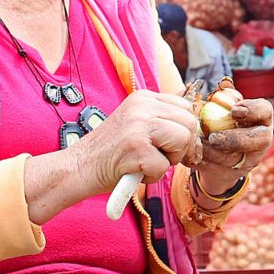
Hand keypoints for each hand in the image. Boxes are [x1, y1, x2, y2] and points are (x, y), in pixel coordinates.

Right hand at [69, 90, 202, 196]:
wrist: (78, 167)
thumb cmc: (111, 153)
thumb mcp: (136, 125)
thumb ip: (161, 121)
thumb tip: (195, 127)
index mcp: (143, 98)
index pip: (185, 108)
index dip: (184, 131)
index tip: (172, 146)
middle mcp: (142, 106)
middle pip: (189, 124)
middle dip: (180, 147)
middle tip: (159, 157)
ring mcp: (138, 124)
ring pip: (182, 141)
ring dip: (168, 160)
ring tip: (146, 162)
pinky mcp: (136, 147)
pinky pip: (164, 166)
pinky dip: (152, 175)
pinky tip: (134, 170)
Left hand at [195, 95, 273, 196]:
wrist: (213, 151)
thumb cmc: (218, 120)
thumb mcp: (218, 106)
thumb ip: (217, 95)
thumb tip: (211, 83)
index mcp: (261, 118)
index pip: (265, 111)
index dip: (252, 110)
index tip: (234, 110)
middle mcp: (261, 139)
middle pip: (260, 140)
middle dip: (236, 138)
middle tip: (214, 138)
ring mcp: (250, 159)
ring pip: (236, 158)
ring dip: (213, 152)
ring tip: (196, 144)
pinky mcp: (235, 174)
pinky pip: (220, 169)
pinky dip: (203, 161)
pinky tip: (191, 154)